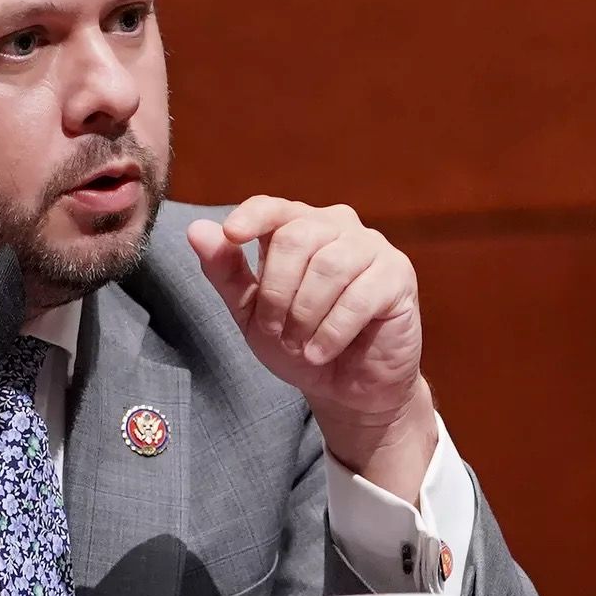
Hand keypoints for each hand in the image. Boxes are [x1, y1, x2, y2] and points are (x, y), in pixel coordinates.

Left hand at [188, 197, 435, 498]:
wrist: (348, 388)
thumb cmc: (298, 342)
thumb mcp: (251, 312)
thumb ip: (226, 272)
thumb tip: (197, 230)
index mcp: (299, 228)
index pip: (273, 207)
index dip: (251, 217)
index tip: (232, 235)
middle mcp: (338, 227)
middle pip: (296, 239)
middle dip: (277, 294)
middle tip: (276, 333)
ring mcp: (372, 248)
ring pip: (328, 267)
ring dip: (305, 315)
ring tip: (300, 346)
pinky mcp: (398, 276)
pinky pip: (359, 297)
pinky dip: (332, 332)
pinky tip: (320, 352)